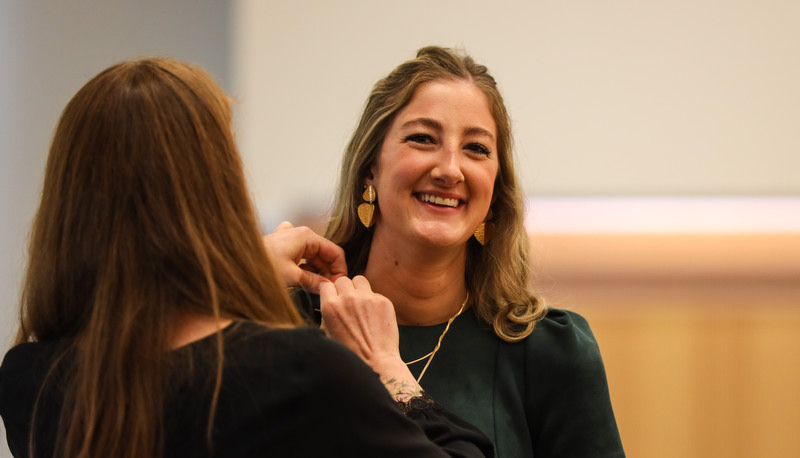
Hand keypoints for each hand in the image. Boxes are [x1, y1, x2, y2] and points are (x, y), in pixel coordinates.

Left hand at [262, 221, 346, 293]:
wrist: (235, 264)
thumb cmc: (262, 267)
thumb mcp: (293, 278)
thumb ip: (314, 282)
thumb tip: (327, 288)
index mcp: (307, 236)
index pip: (335, 252)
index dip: (339, 271)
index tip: (337, 287)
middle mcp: (300, 234)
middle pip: (324, 255)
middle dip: (327, 273)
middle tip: (326, 292)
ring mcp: (290, 240)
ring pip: (312, 257)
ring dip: (315, 273)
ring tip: (314, 290)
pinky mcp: (281, 247)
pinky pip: (300, 257)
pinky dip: (303, 269)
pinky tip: (301, 282)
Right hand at [320, 276, 421, 400]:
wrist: (376, 362)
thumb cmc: (350, 352)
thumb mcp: (328, 333)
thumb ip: (326, 313)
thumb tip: (328, 299)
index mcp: (330, 307)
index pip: (326, 284)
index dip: (330, 292)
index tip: (334, 297)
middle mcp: (348, 299)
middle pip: (342, 280)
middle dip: (344, 289)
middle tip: (348, 303)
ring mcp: (367, 298)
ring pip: (359, 280)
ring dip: (358, 289)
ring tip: (361, 304)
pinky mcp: (383, 301)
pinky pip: (374, 293)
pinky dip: (373, 301)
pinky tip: (374, 316)